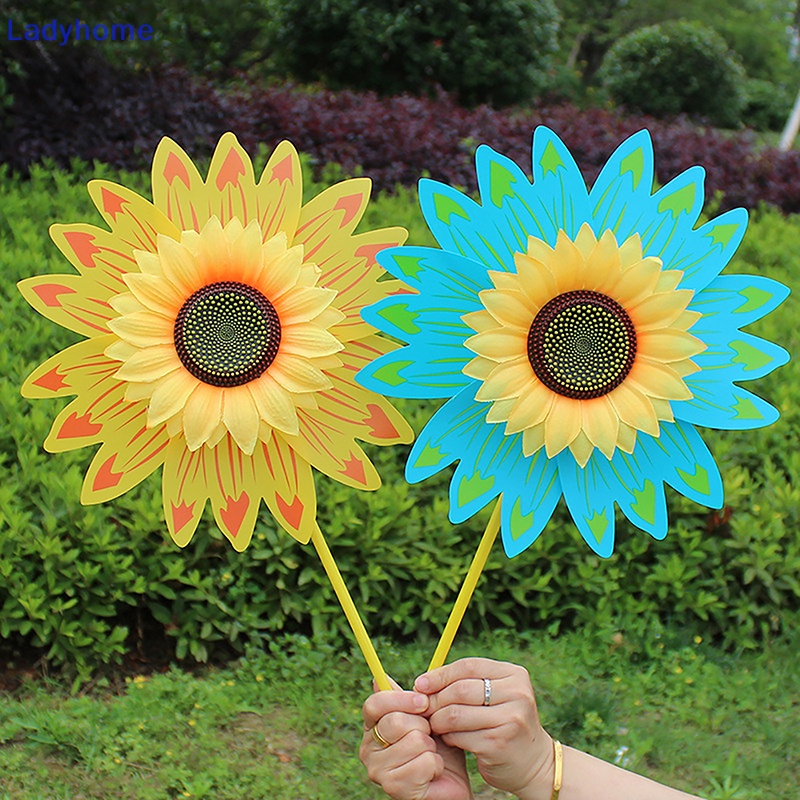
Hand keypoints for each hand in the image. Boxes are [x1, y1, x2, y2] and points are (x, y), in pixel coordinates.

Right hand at [359, 681, 472, 799]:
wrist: (450, 781)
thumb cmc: (435, 745)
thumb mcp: (422, 716)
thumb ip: (403, 699)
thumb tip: (378, 679)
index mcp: (372, 727)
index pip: (374, 704)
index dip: (400, 699)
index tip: (423, 702)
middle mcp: (368, 749)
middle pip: (395, 721)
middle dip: (422, 726)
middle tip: (428, 736)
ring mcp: (378, 770)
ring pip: (414, 741)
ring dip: (431, 747)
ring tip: (430, 754)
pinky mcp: (394, 788)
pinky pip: (424, 763)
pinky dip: (436, 764)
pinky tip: (433, 772)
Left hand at [415, 658, 553, 799]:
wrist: (533, 763)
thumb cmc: (503, 723)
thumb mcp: (495, 696)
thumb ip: (467, 683)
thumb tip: (424, 683)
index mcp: (514, 675)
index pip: (469, 666)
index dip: (441, 674)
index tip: (420, 684)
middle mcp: (516, 694)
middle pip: (460, 689)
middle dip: (436, 699)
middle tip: (424, 708)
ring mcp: (510, 719)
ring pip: (456, 714)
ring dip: (438, 720)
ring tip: (436, 724)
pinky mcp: (499, 744)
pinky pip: (460, 736)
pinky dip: (448, 738)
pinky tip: (450, 739)